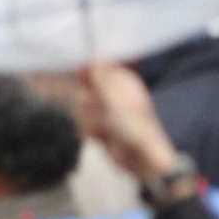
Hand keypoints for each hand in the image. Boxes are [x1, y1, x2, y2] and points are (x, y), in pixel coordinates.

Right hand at [75, 63, 179, 180]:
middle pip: (86, 87)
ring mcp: (105, 112)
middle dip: (88, 99)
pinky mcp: (99, 129)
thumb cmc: (135, 127)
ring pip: (82, 107)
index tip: (77, 71)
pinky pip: (83, 123)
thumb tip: (93, 59)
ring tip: (104, 127)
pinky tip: (100, 136)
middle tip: (98, 107)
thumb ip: (102, 80)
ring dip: (89, 118)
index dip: (88, 69)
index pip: (100, 67)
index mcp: (122, 82)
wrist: (141, 160)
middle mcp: (112, 95)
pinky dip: (89, 130)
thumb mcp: (117, 100)